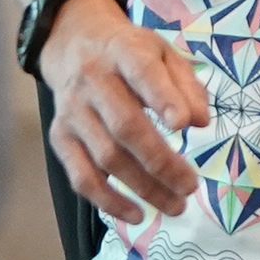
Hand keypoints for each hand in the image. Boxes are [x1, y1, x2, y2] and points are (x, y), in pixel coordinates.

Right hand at [40, 0, 208, 225]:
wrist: (74, 45)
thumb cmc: (131, 53)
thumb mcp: (164, 53)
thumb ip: (186, 85)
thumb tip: (199, 121)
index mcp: (124, 53)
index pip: (142, 74)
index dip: (163, 99)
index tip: (185, 126)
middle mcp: (93, 83)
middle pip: (125, 127)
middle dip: (160, 162)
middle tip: (191, 186)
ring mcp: (72, 113)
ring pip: (105, 158)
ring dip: (141, 187)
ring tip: (175, 205)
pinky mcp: (60, 138)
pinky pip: (80, 176)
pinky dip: (107, 200)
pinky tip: (136, 214)